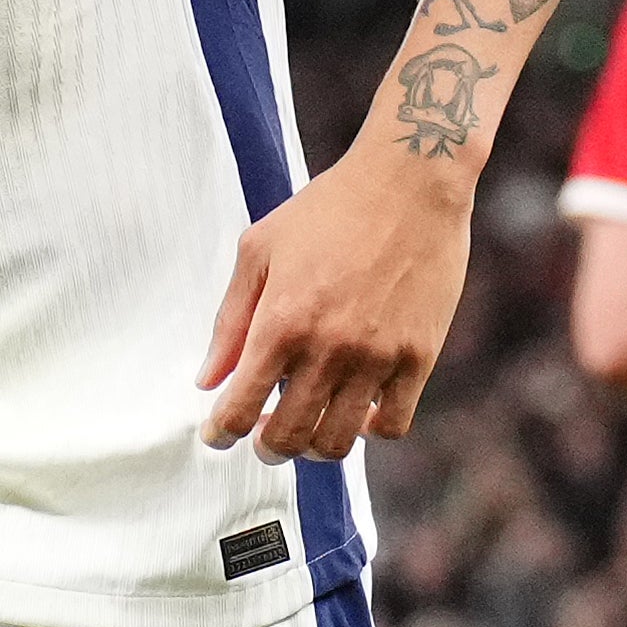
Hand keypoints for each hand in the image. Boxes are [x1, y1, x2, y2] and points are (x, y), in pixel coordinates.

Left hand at [198, 153, 474, 460]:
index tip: (218, 435)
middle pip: (288, 438)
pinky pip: (393, 424)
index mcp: (280, 322)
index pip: (238, 409)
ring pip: (338, 443)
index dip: (221, 434)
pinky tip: (358, 411)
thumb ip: (230, 320)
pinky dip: (370, 430)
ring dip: (314, 447)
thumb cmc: (328, 208)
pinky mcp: (418, 357)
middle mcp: (328, 348)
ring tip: (308, 425)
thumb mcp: (260, 250)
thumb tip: (208, 380)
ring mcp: (377, 357)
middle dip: (267, 446)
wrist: (410, 180)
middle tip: (264, 434)